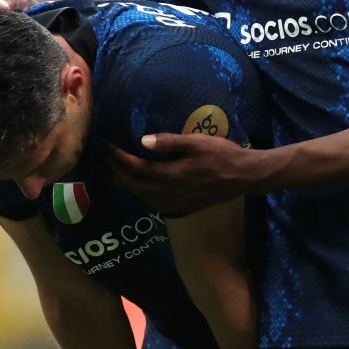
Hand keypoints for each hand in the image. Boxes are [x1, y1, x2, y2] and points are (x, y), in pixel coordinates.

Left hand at [107, 133, 262, 214]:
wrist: (244, 177)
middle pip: (133, 184)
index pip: (136, 168)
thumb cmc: (222, 154)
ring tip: (113, 171)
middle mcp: (169, 193)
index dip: (119, 158)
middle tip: (104, 157)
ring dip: (124, 184)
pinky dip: (139, 193)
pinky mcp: (181, 207)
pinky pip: (152, 202)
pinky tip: (137, 186)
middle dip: (116, 171)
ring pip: (140, 196)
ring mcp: (175, 203)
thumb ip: (170, 141)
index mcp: (171, 174)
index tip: (110, 145)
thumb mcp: (197, 142)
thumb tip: (143, 141)